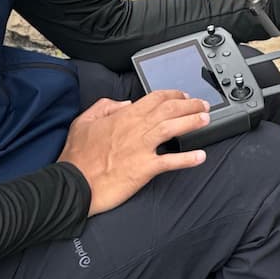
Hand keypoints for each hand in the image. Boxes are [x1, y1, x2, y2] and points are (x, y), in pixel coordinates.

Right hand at [57, 89, 210, 213]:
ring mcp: (141, 148)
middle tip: (203, 105)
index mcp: (124, 117)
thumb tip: (123, 103)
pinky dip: (187, 159)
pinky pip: (170, 161)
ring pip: (172, 128)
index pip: (154, 99)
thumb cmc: (77, 157)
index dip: (172, 95)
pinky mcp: (144, 168)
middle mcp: (136, 129)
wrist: (73, 183)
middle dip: (189, 105)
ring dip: (192, 122)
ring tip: (206, 119)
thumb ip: (104, 107)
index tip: (183, 95)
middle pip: (169, 110)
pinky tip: (200, 157)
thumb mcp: (83, 122)